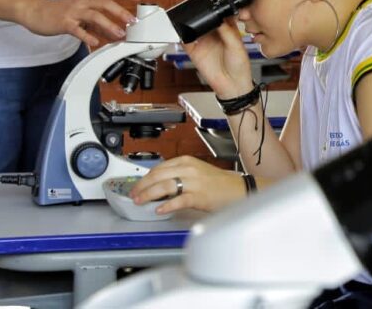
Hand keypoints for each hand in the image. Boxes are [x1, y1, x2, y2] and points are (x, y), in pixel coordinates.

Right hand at [16, 0, 142, 47]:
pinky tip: (95, 42)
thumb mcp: (82, 14)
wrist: (35, 11)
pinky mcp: (64, 23)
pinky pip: (77, 30)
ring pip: (94, 15)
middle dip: (121, 11)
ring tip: (119, 34)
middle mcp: (83, 2)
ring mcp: (73, 12)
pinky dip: (87, 36)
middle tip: (133, 21)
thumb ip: (98, 23)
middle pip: (105, 2)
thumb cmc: (60, 11)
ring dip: (109, 24)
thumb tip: (114, 32)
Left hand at [129, 156, 246, 214]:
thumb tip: (158, 185)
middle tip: (133, 195)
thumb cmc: (218, 183)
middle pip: (158, 175)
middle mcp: (189, 169)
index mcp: (186, 161)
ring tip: (140, 201)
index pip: (159, 167)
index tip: (137, 186)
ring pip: (165, 185)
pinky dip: (167, 205)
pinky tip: (160, 210)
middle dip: (142, 186)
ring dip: (149, 194)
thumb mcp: (196, 172)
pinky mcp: (199, 196)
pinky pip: (179, 200)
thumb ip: (178, 175)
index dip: (145, 178)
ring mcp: (194, 182)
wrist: (238, 189)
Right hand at [183, 4, 253, 98]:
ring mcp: (204, 43)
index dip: (219, 3)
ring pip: (195, 28)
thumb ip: (227, 31)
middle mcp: (216, 35)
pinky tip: (181, 30)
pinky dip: (181, 35)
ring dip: (191, 21)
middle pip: (207, 19)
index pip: (222, 14)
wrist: (232, 86)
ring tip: (190, 14)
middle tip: (201, 2)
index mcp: (229, 31)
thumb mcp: (237, 45)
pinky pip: (185, 41)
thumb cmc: (240, 67)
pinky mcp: (195, 52)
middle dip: (203, 10)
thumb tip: (219, 18)